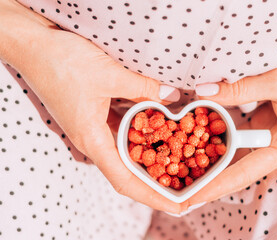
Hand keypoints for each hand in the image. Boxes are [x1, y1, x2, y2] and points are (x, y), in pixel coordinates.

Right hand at [1, 2, 181, 212]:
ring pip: (126, 151)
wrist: (33, 46)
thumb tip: (172, 97)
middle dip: (156, 182)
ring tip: (177, 164)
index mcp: (92, 139)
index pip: (125, 180)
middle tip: (184, 186)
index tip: (177, 207)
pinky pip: (122, 131)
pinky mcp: (95, 115)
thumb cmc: (61, 62)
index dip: (152, 197)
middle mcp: (93, 140)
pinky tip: (159, 130)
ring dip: (150, 159)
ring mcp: (94, 128)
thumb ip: (144, 87)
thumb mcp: (109, 75)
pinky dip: (141, 134)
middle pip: (128, 172)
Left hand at [189, 32, 276, 204]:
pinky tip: (200, 138)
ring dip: (213, 158)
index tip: (193, 197)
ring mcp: (271, 135)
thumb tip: (203, 93)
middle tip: (183, 187)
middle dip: (211, 178)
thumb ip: (240, 89)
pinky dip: (220, 136)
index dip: (217, 185)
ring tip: (185, 167)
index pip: (245, 173)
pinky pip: (239, 134)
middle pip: (238, 168)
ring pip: (237, 152)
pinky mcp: (266, 123)